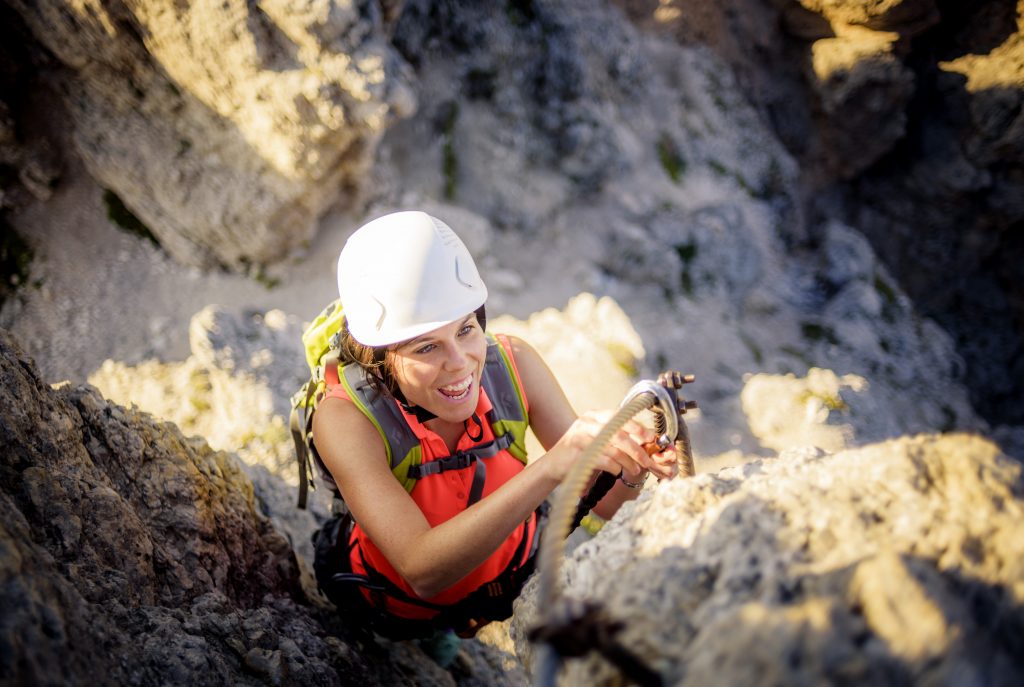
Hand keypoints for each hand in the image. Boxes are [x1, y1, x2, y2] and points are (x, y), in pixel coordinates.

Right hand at [548, 410, 664, 483]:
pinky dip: (614, 467)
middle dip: (636, 448)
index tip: (651, 438)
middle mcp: (587, 422)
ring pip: (613, 448)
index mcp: (594, 415)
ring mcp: (581, 436)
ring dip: (628, 461)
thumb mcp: (597, 438)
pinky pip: (603, 460)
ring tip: (635, 469)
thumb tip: (645, 440)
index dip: (638, 427)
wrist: (553, 465)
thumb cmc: (580, 453)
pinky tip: (617, 471)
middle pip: (619, 433)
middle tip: (647, 460)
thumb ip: (616, 436)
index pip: (621, 417)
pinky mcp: (577, 452)